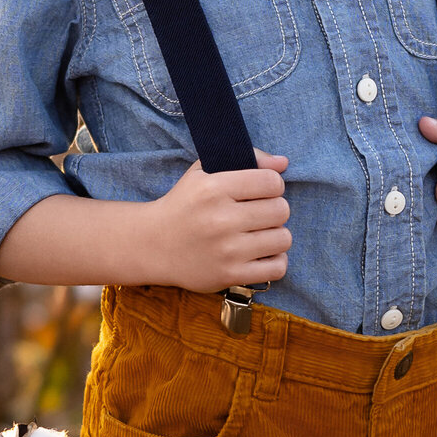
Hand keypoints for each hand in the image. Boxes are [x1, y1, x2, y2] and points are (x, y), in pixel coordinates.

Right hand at [144, 151, 292, 291]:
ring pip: (283, 238)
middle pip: (281, 210)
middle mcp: (221, 219)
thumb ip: (247, 161)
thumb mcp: (204, 173)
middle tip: (260, 214)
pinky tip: (262, 254)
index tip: (261, 192)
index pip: (272, 182)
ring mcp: (226, 250)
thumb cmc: (184, 205)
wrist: (153, 245)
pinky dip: (275, 261)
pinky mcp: (229, 275)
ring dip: (276, 235)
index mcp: (214, 189)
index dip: (272, 185)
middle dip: (275, 210)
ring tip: (260, 234)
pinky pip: (277, 268)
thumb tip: (283, 162)